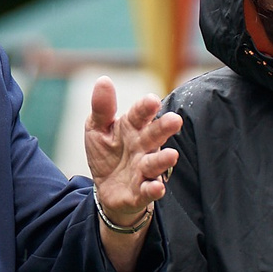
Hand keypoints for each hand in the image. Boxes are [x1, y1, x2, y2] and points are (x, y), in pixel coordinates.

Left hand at [82, 77, 181, 226]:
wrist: (107, 188)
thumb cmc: (107, 153)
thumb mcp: (97, 128)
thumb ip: (102, 108)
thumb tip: (103, 80)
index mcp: (132, 128)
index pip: (140, 114)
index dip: (146, 108)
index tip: (152, 100)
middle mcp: (142, 147)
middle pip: (155, 136)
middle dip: (164, 128)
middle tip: (175, 120)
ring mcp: (143, 170)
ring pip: (155, 164)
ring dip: (163, 160)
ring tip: (171, 155)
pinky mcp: (140, 192)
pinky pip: (148, 190)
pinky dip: (153, 189)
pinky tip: (157, 187)